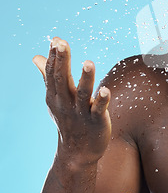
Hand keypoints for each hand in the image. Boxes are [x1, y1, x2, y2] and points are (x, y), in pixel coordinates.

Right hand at [33, 37, 110, 166]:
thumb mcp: (55, 98)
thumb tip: (36, 56)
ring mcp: (81, 112)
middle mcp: (66, 103)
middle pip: (63, 80)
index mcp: (56, 96)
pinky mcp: (96, 121)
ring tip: (88, 62)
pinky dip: (102, 100)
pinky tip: (106, 89)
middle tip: (62, 44)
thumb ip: (49, 76)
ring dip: (85, 78)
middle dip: (63, 61)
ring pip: (83, 93)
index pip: (53, 73)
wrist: (77, 153)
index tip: (56, 39)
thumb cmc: (68, 119)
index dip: (55, 56)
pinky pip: (99, 109)